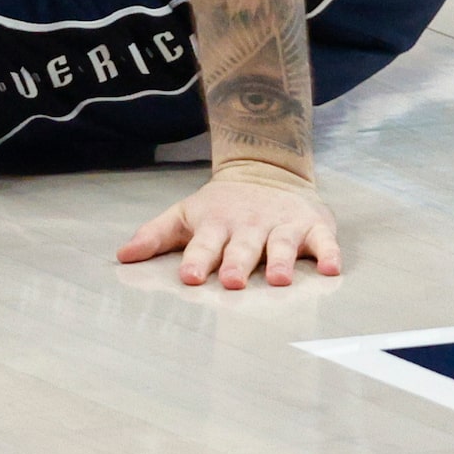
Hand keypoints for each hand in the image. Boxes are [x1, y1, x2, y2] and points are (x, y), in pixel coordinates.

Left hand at [118, 162, 341, 287]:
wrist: (266, 172)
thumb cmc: (221, 207)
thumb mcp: (185, 215)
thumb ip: (155, 235)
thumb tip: (121, 256)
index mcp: (217, 225)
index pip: (204, 245)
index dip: (197, 261)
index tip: (190, 278)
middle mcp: (250, 226)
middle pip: (243, 247)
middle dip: (238, 263)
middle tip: (233, 281)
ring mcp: (282, 225)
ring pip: (282, 245)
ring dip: (281, 261)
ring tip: (279, 280)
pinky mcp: (313, 226)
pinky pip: (324, 242)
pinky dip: (330, 253)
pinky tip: (332, 268)